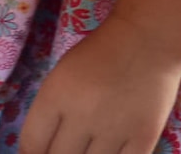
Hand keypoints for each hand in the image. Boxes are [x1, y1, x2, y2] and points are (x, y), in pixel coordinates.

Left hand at [19, 14, 180, 153]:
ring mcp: (113, 128)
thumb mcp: (62, 74)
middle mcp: (82, 115)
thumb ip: (50, 111)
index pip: (32, 144)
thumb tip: (39, 149)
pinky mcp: (143, 136)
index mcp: (56, 95)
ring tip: (88, 147)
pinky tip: (109, 152)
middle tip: (68, 147)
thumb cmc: (100, 53)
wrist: (148, 38)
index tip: (40, 152)